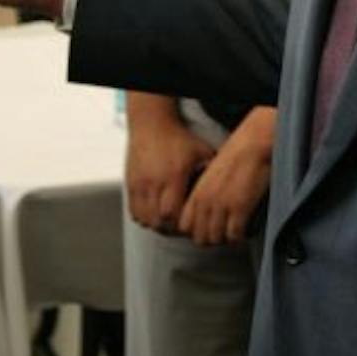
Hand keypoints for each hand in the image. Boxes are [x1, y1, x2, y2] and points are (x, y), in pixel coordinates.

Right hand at [126, 97, 211, 233]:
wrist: (152, 125)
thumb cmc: (178, 139)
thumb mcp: (201, 152)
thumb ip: (212, 172)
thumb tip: (226, 189)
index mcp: (174, 176)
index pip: (172, 213)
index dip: (180, 225)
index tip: (189, 225)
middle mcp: (155, 182)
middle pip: (158, 221)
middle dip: (170, 230)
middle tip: (179, 229)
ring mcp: (140, 184)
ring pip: (144, 219)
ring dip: (156, 225)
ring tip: (167, 223)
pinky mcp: (131, 184)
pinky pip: (133, 211)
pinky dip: (144, 218)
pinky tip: (154, 214)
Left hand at [178, 109, 274, 245]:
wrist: (253, 145)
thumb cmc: (237, 156)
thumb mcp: (211, 176)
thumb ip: (204, 194)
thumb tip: (208, 212)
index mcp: (196, 194)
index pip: (185, 227)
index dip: (197, 232)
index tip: (209, 229)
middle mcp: (205, 202)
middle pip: (199, 238)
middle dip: (212, 239)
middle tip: (225, 234)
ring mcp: (221, 206)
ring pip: (216, 240)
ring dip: (226, 239)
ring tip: (236, 232)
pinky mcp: (239, 208)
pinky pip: (234, 236)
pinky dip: (241, 236)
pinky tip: (247, 229)